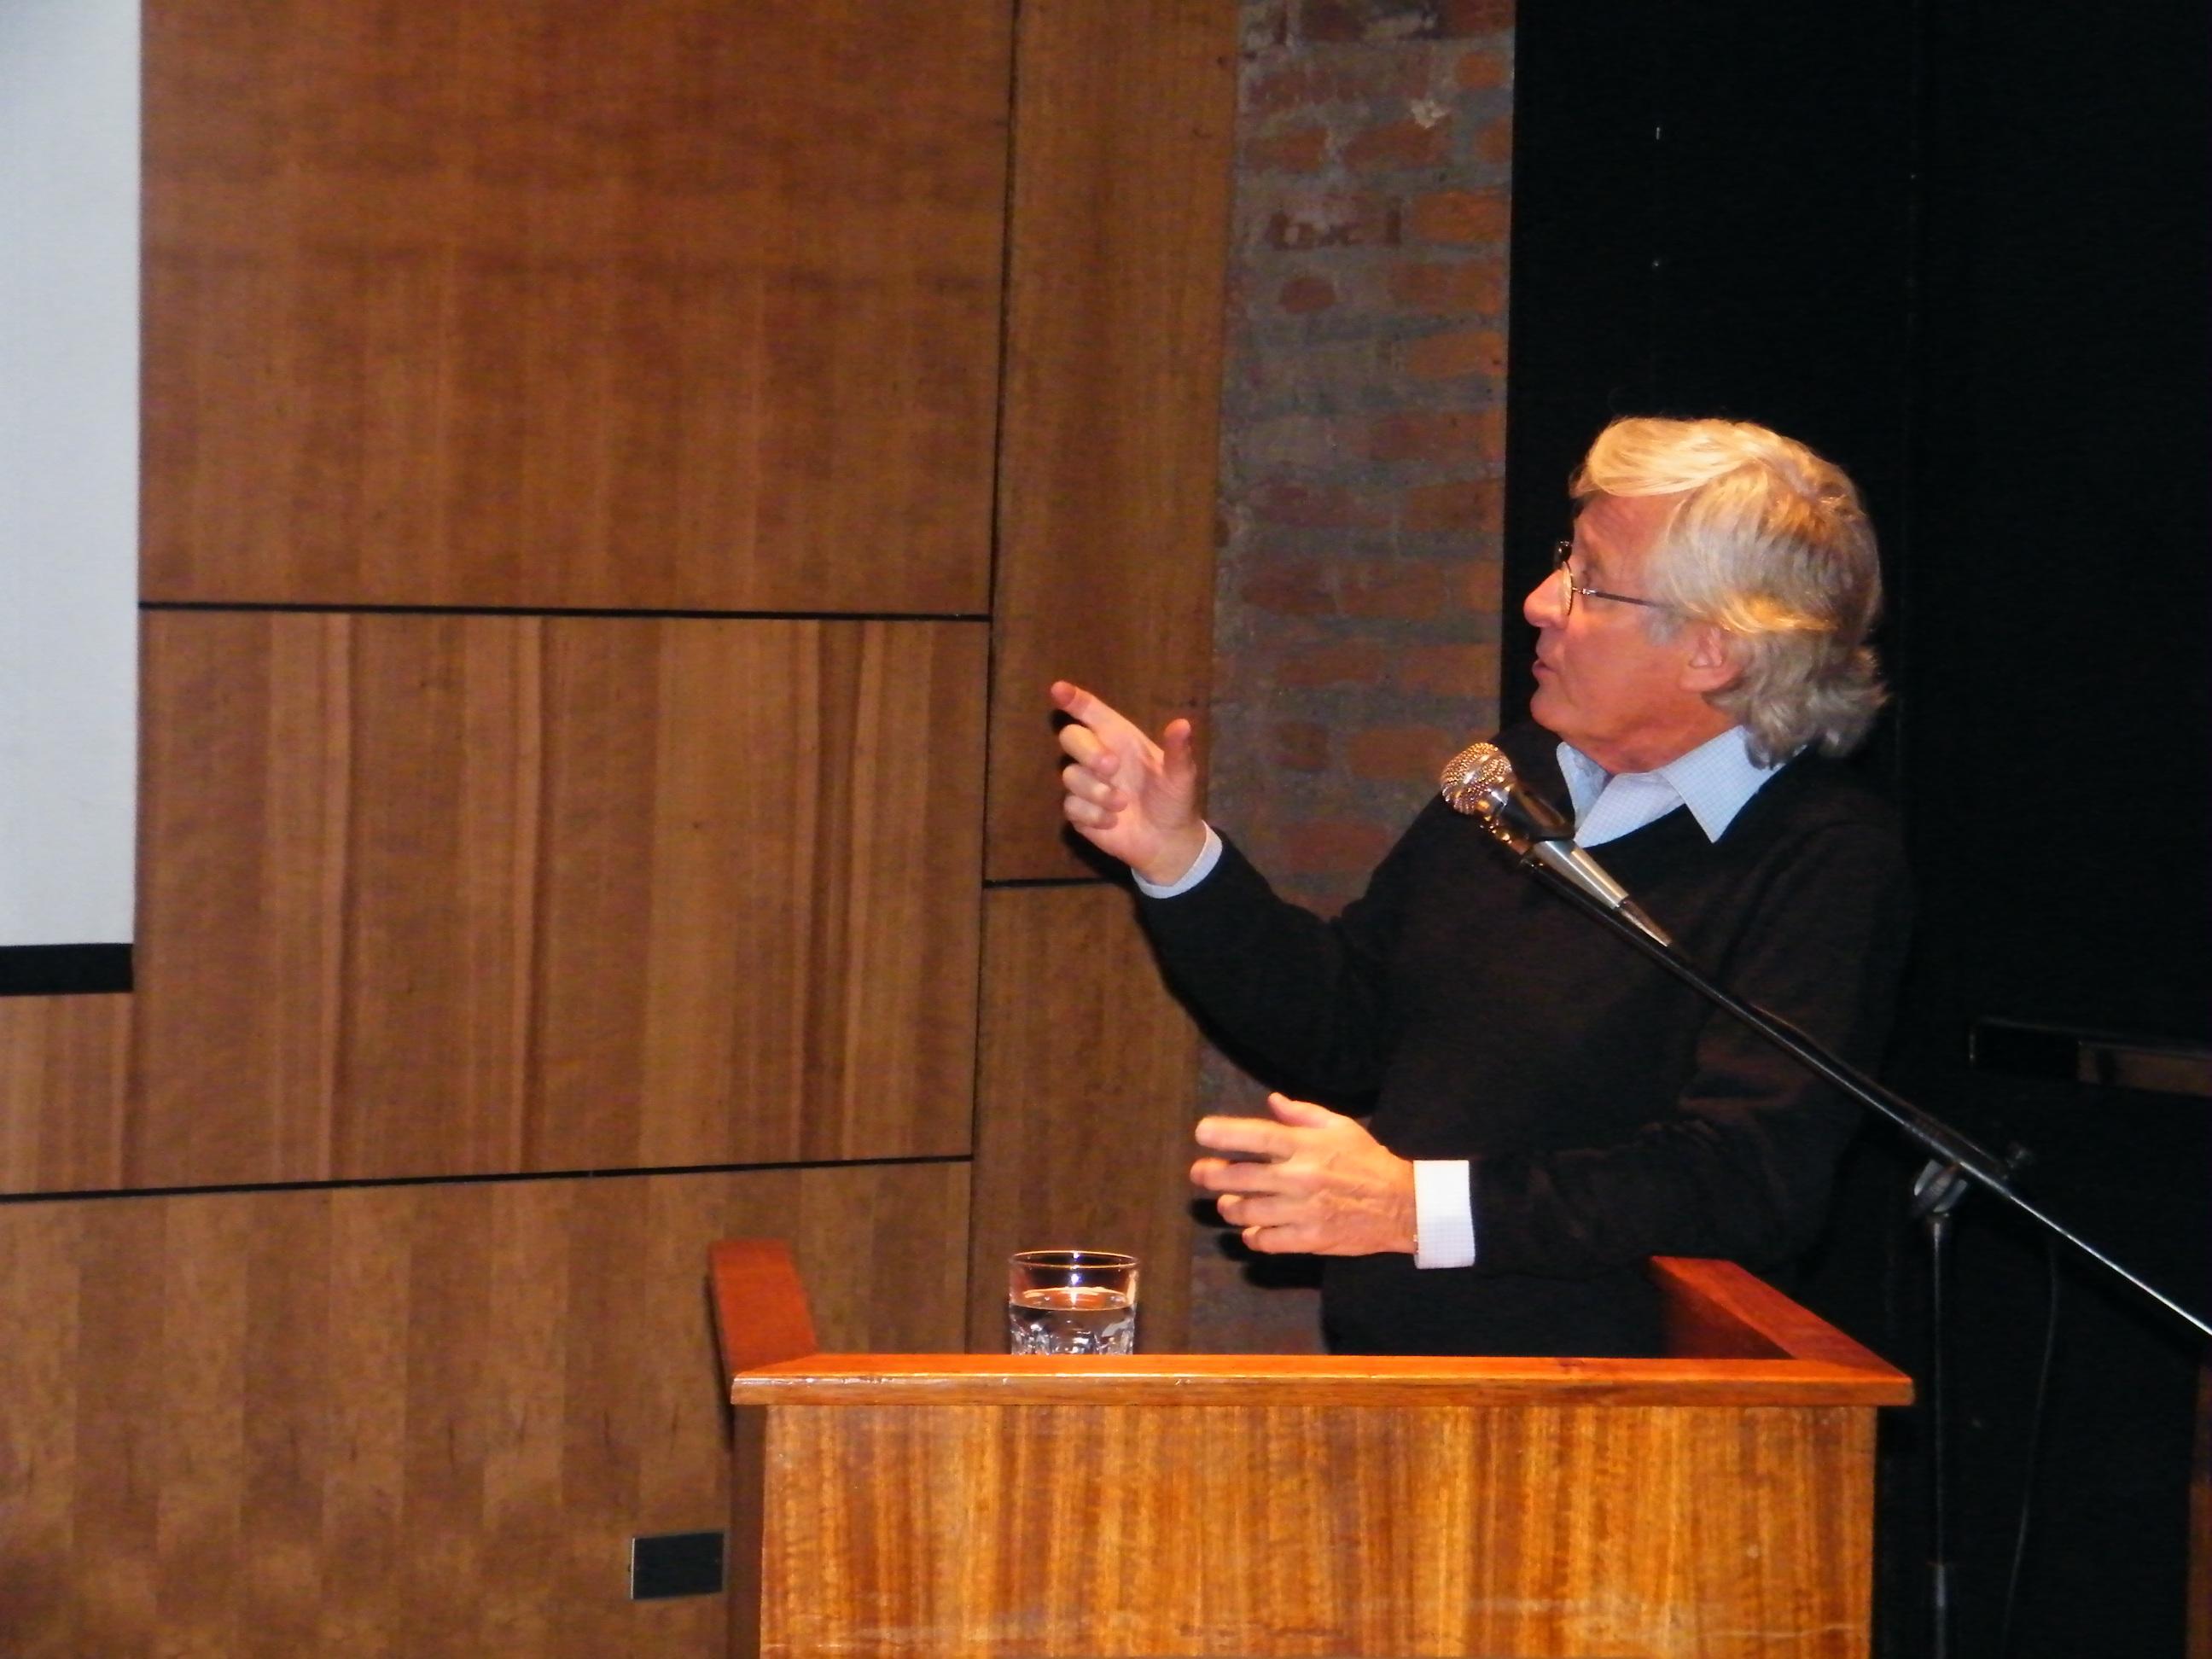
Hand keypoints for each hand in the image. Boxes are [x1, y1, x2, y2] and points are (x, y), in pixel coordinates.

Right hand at [1051, 680, 1207, 886]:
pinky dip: (1094, 816)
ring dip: (1097, 792)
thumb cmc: (1174, 800)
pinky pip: (1071, 806)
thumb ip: (1178, 751)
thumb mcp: (1182, 776)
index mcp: (1121, 739)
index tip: (1058, 689)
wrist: (1169, 842)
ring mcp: (1087, 785)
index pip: (1091, 712)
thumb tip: (1182, 724)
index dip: (1074, 699)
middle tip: (1112, 768)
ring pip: (1070, 775)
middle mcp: (1099, 757)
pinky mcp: (1080, 812)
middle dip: (1087, 751)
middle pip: (1070, 737)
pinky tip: (1114, 822)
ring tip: (1123, 805)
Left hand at [1190, 1093, 1416, 1256]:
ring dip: (1230, 1208)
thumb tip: (1272, 1101)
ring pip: (1247, 1213)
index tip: (1201, 1133)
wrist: (1402, 1205)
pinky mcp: (1309, 1240)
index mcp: (1305, 1147)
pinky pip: (1267, 1242)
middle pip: (1240, 1178)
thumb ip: (1302, 1114)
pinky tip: (1251, 1230)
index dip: (1224, 1134)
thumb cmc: (1367, 1161)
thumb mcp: (1340, 1127)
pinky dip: (1253, 1237)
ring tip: (1227, 1203)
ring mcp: (1302, 1212)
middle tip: (1200, 1173)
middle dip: (1211, 1175)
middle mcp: (1299, 1178)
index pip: (1256, 1137)